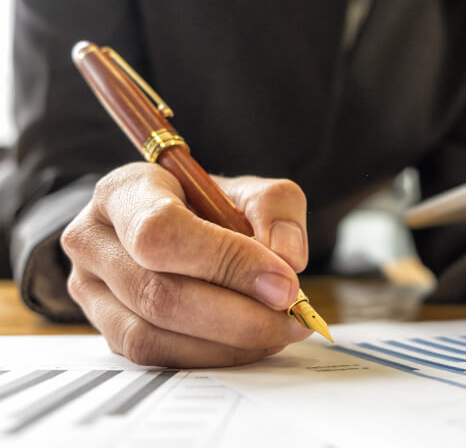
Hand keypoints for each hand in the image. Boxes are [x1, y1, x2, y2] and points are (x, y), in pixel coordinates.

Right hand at [61, 162, 311, 366]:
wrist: (183, 229)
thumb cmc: (212, 207)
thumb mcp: (250, 190)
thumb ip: (275, 209)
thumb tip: (287, 258)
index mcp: (124, 190)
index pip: (161, 232)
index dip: (226, 262)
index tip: (283, 283)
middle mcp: (94, 239)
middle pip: (159, 293)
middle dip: (239, 314)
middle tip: (293, 316)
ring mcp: (91, 290)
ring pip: (154, 334)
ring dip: (229, 342)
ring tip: (279, 330)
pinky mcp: (106, 330)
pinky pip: (157, 356)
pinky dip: (212, 356)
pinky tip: (250, 344)